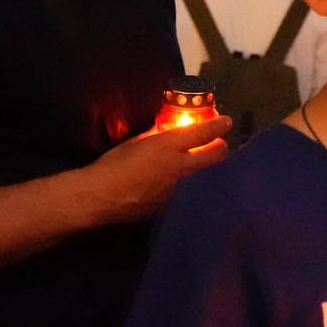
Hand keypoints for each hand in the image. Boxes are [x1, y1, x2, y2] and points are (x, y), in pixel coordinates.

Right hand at [86, 115, 232, 224]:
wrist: (101, 197)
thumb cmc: (113, 165)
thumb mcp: (136, 143)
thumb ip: (156, 135)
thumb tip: (169, 130)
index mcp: (168, 146)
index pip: (204, 132)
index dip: (219, 125)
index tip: (226, 122)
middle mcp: (180, 167)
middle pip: (217, 154)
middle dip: (221, 146)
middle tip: (218, 142)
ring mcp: (181, 188)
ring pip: (209, 174)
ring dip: (210, 166)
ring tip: (205, 162)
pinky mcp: (176, 204)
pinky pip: (195, 190)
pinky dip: (197, 183)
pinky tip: (191, 183)